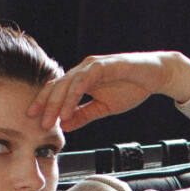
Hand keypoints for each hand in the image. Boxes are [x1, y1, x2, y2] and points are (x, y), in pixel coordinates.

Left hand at [28, 51, 189, 134]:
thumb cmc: (131, 87)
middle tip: (39, 124)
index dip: (44, 104)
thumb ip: (83, 115)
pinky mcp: (104, 65)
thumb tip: (65, 126)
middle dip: (46, 105)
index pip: (56, 90)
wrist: (156, 76)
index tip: (34, 120)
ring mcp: (93, 66)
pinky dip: (75, 92)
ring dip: (59, 102)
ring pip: (68, 83)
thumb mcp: (103, 107)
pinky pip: (85, 78)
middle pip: (58, 86)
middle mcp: (83, 69)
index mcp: (80, 79)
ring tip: (53, 119)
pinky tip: (70, 105)